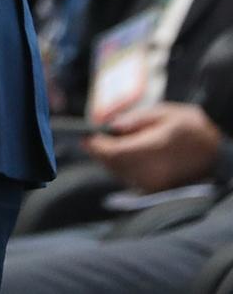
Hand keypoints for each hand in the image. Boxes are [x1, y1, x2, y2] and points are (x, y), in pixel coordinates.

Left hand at [86, 101, 224, 192]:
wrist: (219, 152)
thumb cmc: (191, 127)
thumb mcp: (164, 113)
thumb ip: (135, 120)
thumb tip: (111, 126)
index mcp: (154, 150)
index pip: (114, 153)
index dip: (96, 145)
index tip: (86, 137)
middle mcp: (152, 172)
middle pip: (112, 165)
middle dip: (101, 151)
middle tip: (95, 139)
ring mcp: (155, 185)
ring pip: (119, 173)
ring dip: (111, 160)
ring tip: (113, 145)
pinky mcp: (158, 191)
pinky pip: (131, 180)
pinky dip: (123, 168)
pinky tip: (128, 156)